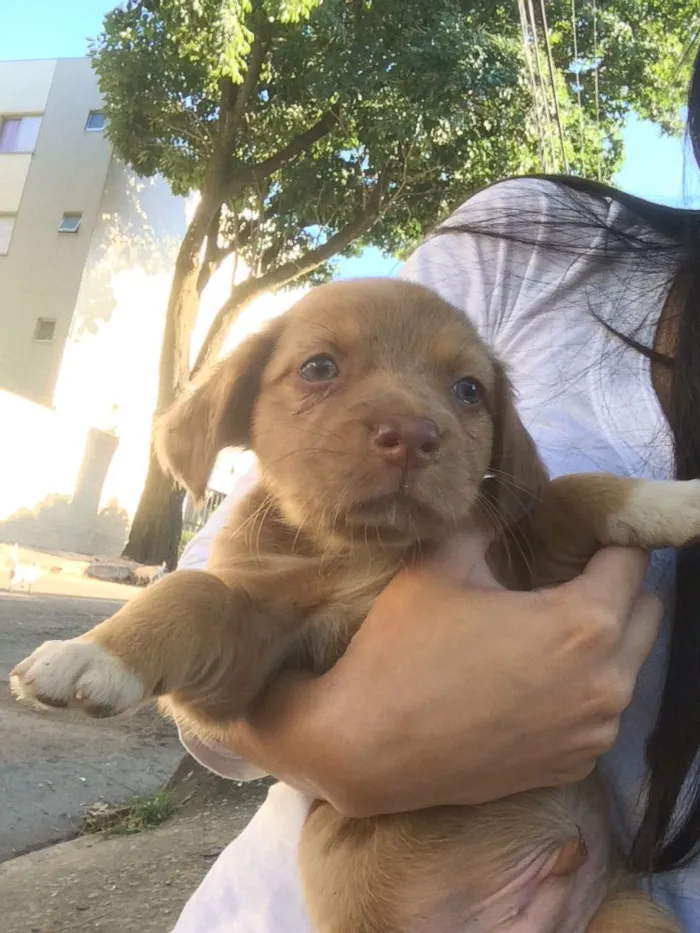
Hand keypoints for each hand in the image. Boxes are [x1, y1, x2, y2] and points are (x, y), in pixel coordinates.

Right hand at [224, 536, 661, 815]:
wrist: (369, 748)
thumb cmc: (405, 649)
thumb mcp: (441, 562)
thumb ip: (485, 520)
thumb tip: (501, 499)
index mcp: (584, 624)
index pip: (632, 559)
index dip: (608, 535)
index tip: (578, 529)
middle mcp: (608, 683)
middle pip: (646, 613)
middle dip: (616, 587)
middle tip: (562, 576)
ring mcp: (593, 734)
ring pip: (626, 668)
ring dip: (601, 642)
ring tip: (541, 632)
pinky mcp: (572, 767)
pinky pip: (598, 714)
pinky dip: (579, 691)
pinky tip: (527, 684)